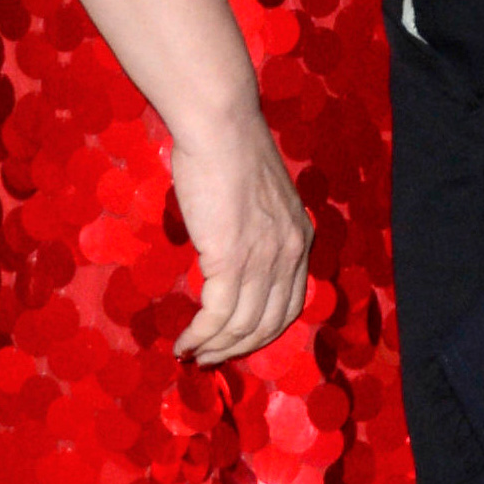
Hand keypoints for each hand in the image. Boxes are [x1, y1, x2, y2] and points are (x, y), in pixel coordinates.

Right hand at [168, 110, 312, 363]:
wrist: (220, 124)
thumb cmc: (229, 148)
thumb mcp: (258, 194)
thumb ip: (254, 225)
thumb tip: (231, 248)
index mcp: (300, 237)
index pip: (290, 303)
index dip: (264, 330)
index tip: (238, 342)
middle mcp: (290, 253)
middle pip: (271, 323)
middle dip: (240, 349)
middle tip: (212, 359)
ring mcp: (263, 259)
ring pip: (243, 326)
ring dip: (215, 348)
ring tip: (192, 355)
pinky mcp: (231, 260)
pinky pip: (217, 315)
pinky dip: (200, 336)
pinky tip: (184, 343)